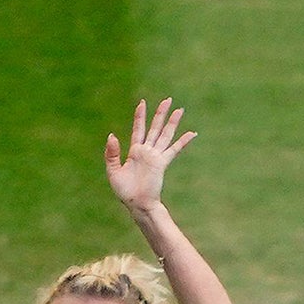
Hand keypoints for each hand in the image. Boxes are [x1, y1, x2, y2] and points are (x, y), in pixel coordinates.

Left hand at [105, 98, 195, 215]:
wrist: (138, 204)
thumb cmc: (125, 192)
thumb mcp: (113, 171)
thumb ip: (111, 153)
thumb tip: (112, 135)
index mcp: (135, 151)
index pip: (139, 128)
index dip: (140, 115)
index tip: (142, 102)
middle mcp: (147, 151)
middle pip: (155, 127)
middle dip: (161, 113)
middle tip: (168, 100)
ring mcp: (156, 156)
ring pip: (165, 134)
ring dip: (172, 122)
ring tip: (180, 110)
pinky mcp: (162, 163)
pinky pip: (174, 149)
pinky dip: (183, 141)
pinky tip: (192, 134)